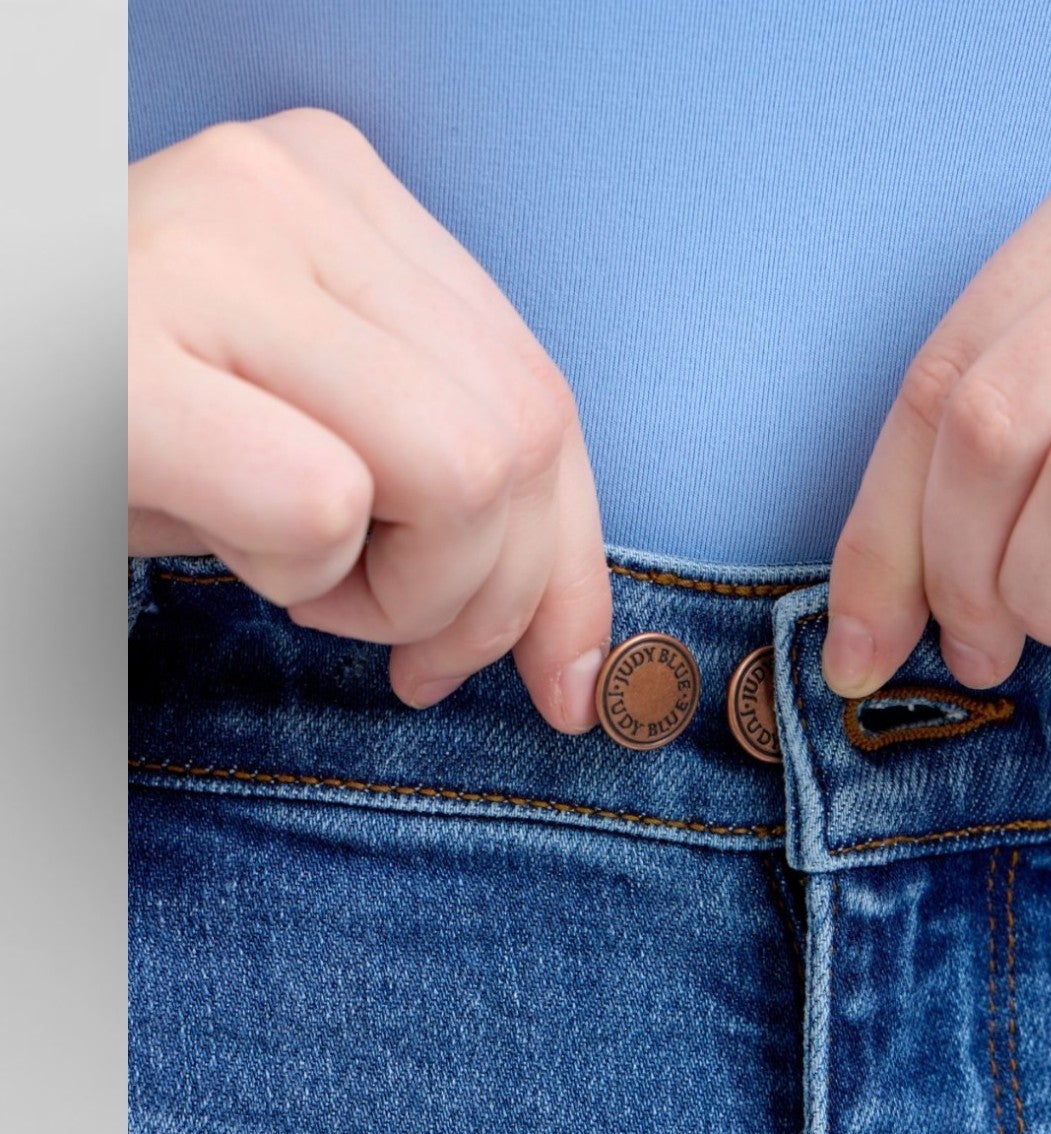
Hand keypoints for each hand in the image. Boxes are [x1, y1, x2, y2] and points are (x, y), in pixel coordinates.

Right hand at [129, 110, 611, 725]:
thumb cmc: (120, 435)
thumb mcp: (302, 427)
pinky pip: (324, 503)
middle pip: (526, 437)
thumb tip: (581, 660)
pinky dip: (301, 577)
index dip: (574, 565)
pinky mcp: (134, 351)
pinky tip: (235, 557)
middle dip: (493, 599)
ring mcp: (211, 248)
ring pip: (461, 472)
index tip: (568, 683)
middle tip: (401, 649)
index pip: (543, 394)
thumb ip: (444, 480)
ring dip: (401, 592)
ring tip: (302, 585)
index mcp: (339, 189)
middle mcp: (287, 187)